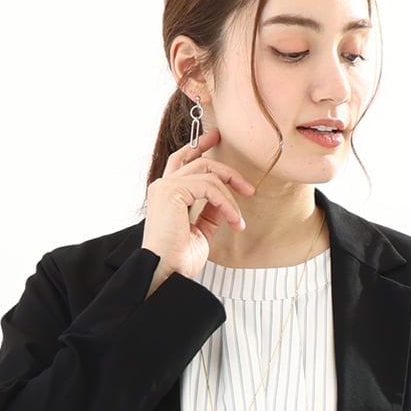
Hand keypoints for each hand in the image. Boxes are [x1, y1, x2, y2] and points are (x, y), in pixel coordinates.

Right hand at [142, 127, 254, 294]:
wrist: (166, 273)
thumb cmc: (178, 259)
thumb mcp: (200, 231)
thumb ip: (210, 212)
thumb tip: (224, 199)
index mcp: (166, 195)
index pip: (181, 160)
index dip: (197, 146)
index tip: (215, 137)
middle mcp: (162, 187)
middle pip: (200, 162)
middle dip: (228, 171)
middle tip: (248, 188)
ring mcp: (165, 187)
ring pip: (209, 174)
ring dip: (231, 198)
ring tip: (238, 221)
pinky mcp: (172, 192)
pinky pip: (210, 187)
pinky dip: (227, 203)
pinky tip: (233, 220)